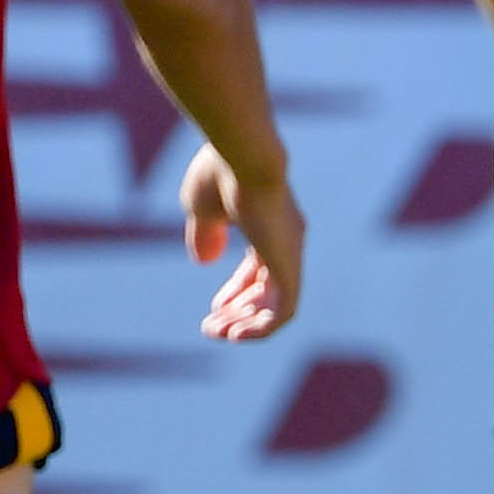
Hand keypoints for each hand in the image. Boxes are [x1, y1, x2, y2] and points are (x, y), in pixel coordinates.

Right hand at [183, 145, 302, 341]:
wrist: (243, 158)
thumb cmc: (219, 173)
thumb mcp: (202, 208)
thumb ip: (205, 234)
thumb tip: (205, 261)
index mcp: (269, 223)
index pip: (260, 268)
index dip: (237, 292)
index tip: (215, 308)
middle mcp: (287, 240)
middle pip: (269, 288)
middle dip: (239, 312)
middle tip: (212, 328)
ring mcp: (291, 254)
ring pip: (277, 305)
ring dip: (247, 325)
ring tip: (219, 334)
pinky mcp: (291, 267)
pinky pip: (285, 312)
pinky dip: (262, 328)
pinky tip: (236, 335)